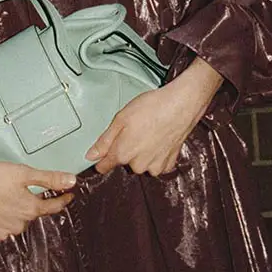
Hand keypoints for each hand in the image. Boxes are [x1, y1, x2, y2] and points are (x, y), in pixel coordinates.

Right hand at [0, 150, 75, 242]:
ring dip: (14, 213)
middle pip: (30, 214)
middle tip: (22, 189)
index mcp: (29, 210)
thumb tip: (72, 181)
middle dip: (30, 203)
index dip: (62, 200)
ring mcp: (1, 232)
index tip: (68, 195)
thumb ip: (50, 179)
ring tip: (4, 196)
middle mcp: (17, 225)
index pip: (52, 207)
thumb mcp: (24, 173)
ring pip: (14, 223)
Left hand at [85, 57, 223, 176]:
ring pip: (141, 163)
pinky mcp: (169, 164)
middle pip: (124, 162)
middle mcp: (139, 165)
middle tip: (133, 130)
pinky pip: (156, 163)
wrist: (181, 105)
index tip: (101, 154)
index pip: (104, 166)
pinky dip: (156, 154)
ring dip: (142, 153)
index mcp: (123, 153)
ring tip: (148, 132)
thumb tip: (91, 156)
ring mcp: (155, 166)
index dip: (101, 159)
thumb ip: (104, 141)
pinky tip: (158, 138)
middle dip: (126, 149)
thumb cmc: (152, 108)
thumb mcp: (120, 119)